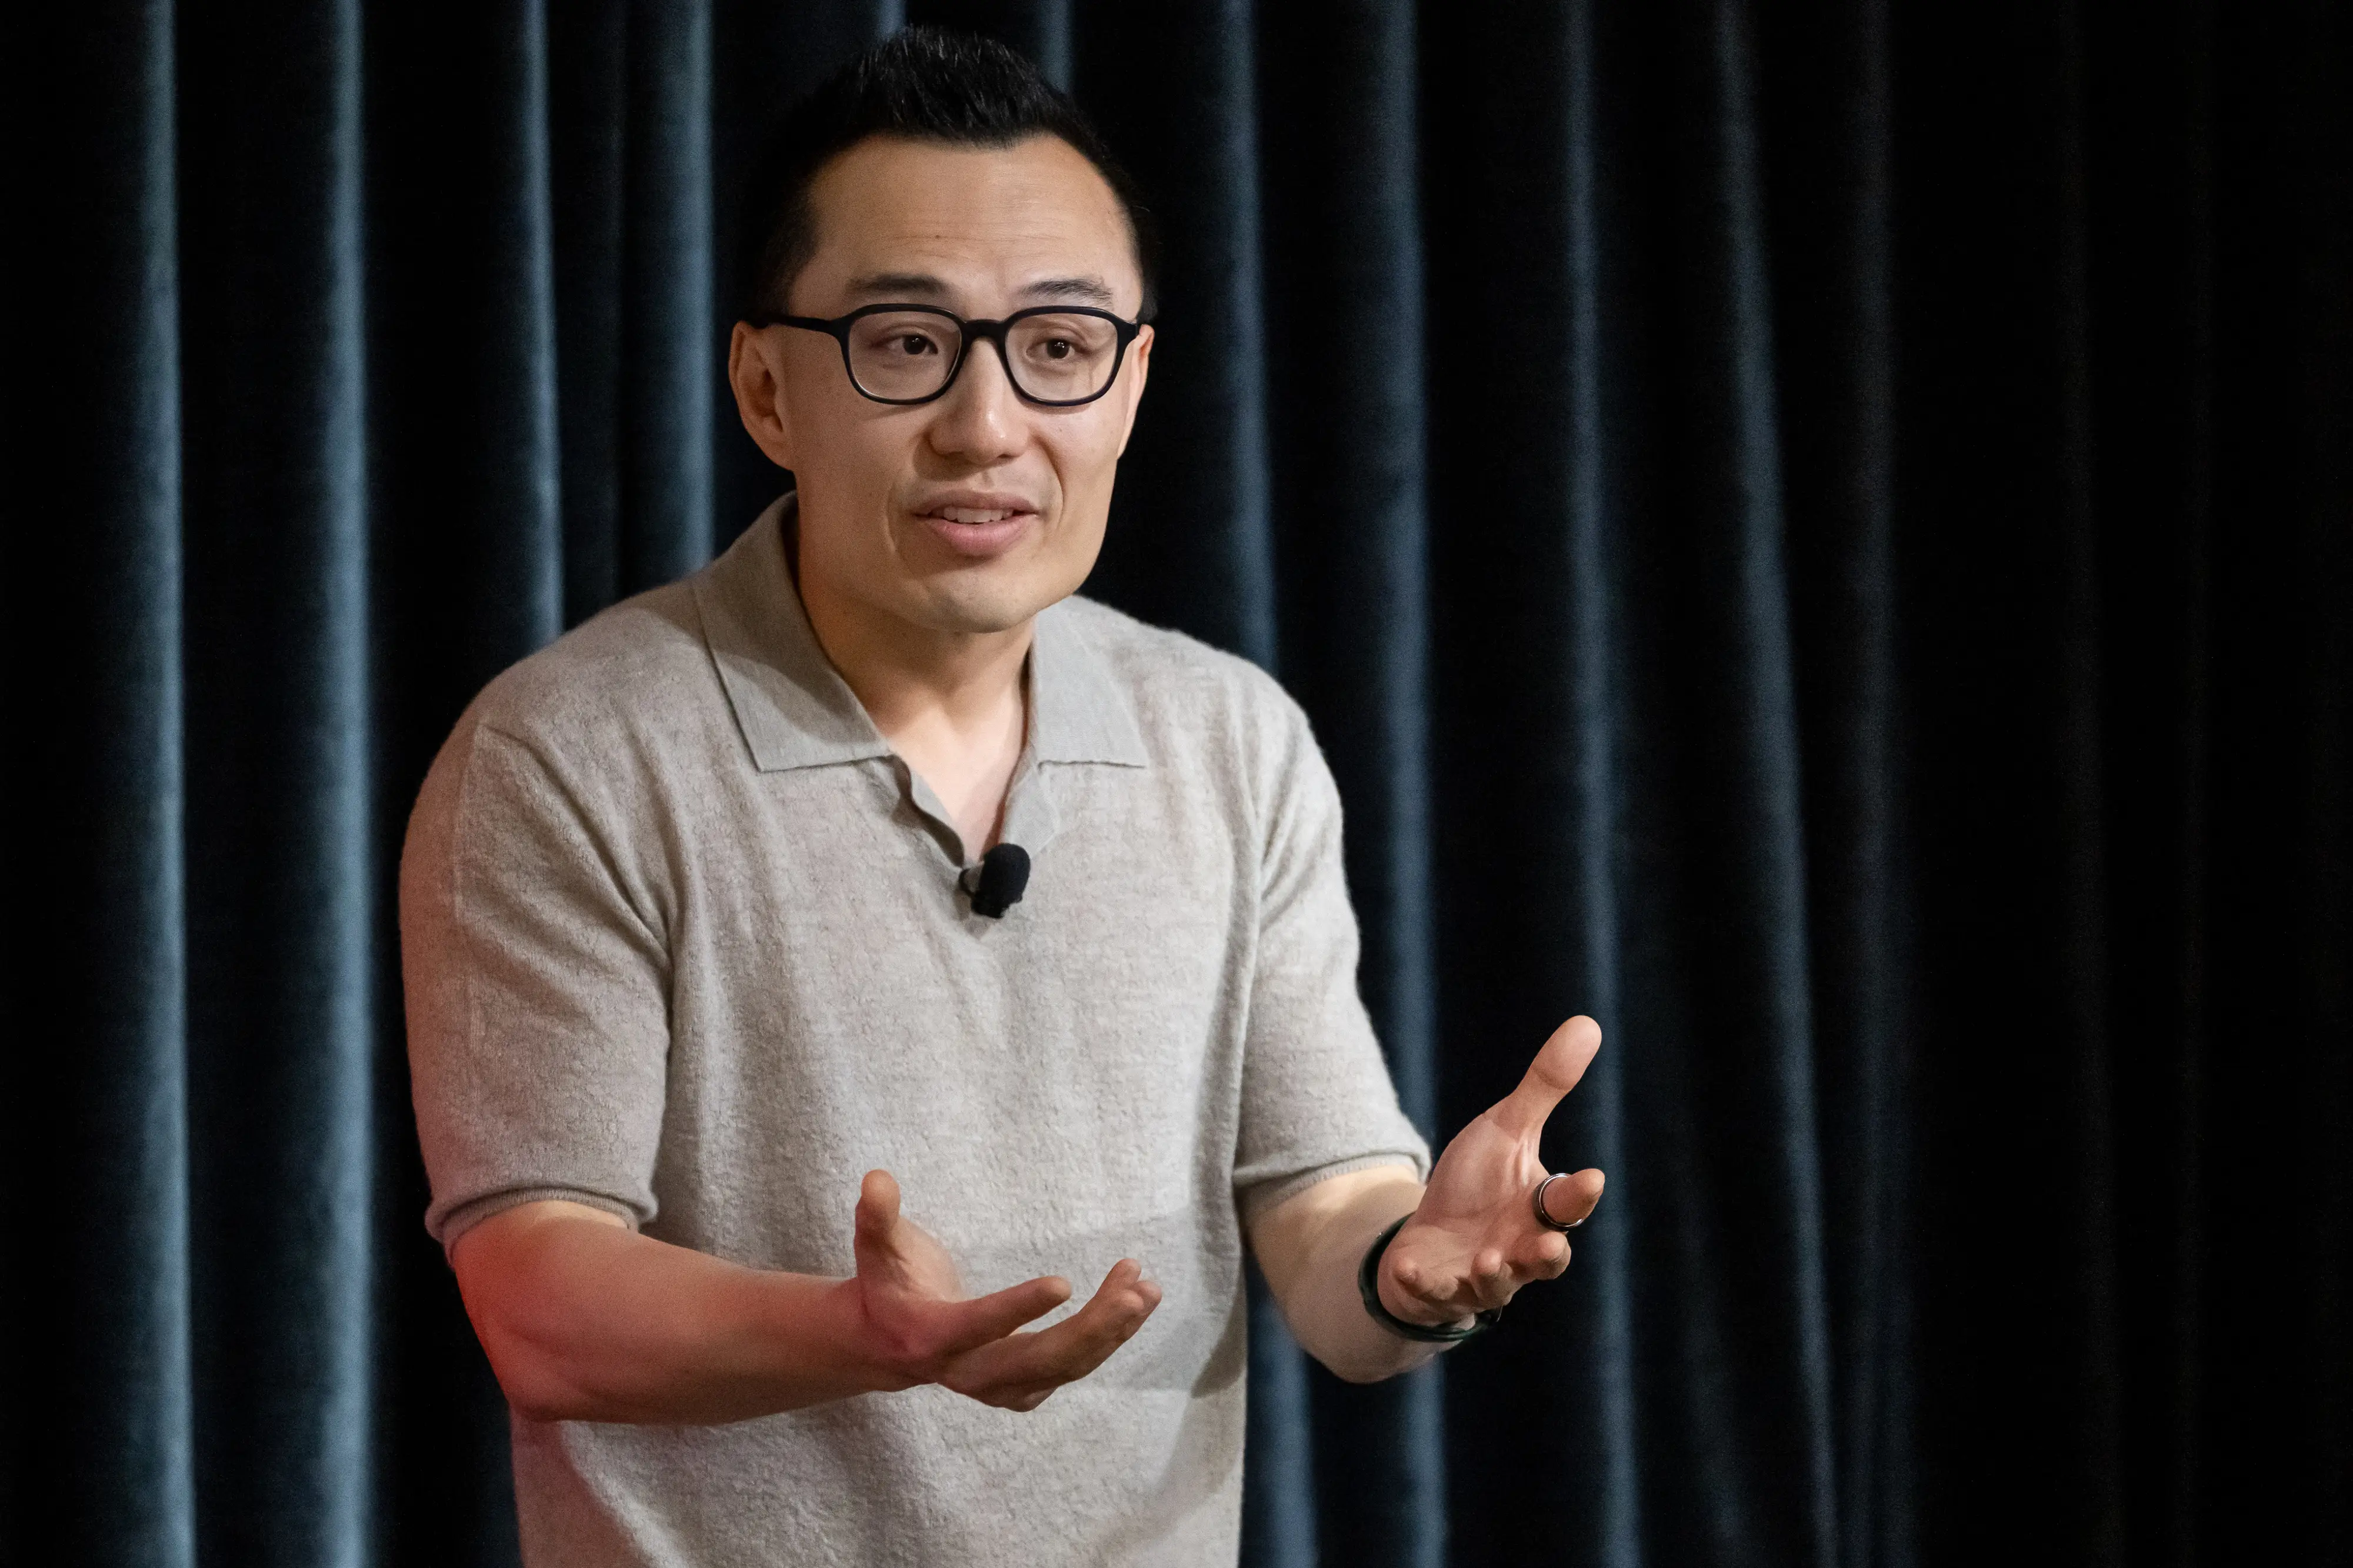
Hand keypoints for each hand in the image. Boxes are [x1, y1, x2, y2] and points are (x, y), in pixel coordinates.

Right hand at [845, 1170, 1162, 1411]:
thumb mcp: (876, 1247)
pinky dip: (1108, 1339)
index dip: (1018, 1309)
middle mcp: (967, 1372)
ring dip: (1111, 1330)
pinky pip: (1072, 1368)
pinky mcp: (1021, 1389)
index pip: (978, 1326)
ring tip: (1147, 1288)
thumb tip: (877, 1177)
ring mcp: (997, 1387)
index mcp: (931, 1336)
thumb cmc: (888, 1281)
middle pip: (1037, 1359)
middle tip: (1133, 1288)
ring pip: (1064, 1367)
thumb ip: (877, 1215)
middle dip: (1090, 1327)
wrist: (885, 1344)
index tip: (1064, 1283)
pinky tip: (1136, 1304)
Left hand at [1379, 1016, 1605, 1326]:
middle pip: (1545, 1260)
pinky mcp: (1440, 1292)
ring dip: (1493, 1275)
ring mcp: (1481, 1277)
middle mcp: (1519, 1250)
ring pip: (1497, 1288)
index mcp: (1540, 1210)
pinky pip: (1434, 1295)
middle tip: (1544, 1246)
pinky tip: (1410, 1268)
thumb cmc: (1479, 1183)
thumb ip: (1544, 1086)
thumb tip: (1587, 1024)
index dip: (1578, 1194)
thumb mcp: (1506, 1129)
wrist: (1431, 1235)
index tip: (1590, 1177)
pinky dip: (1423, 1284)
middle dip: (1546, 1255)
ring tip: (1486, 1257)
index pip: (1568, 1205)